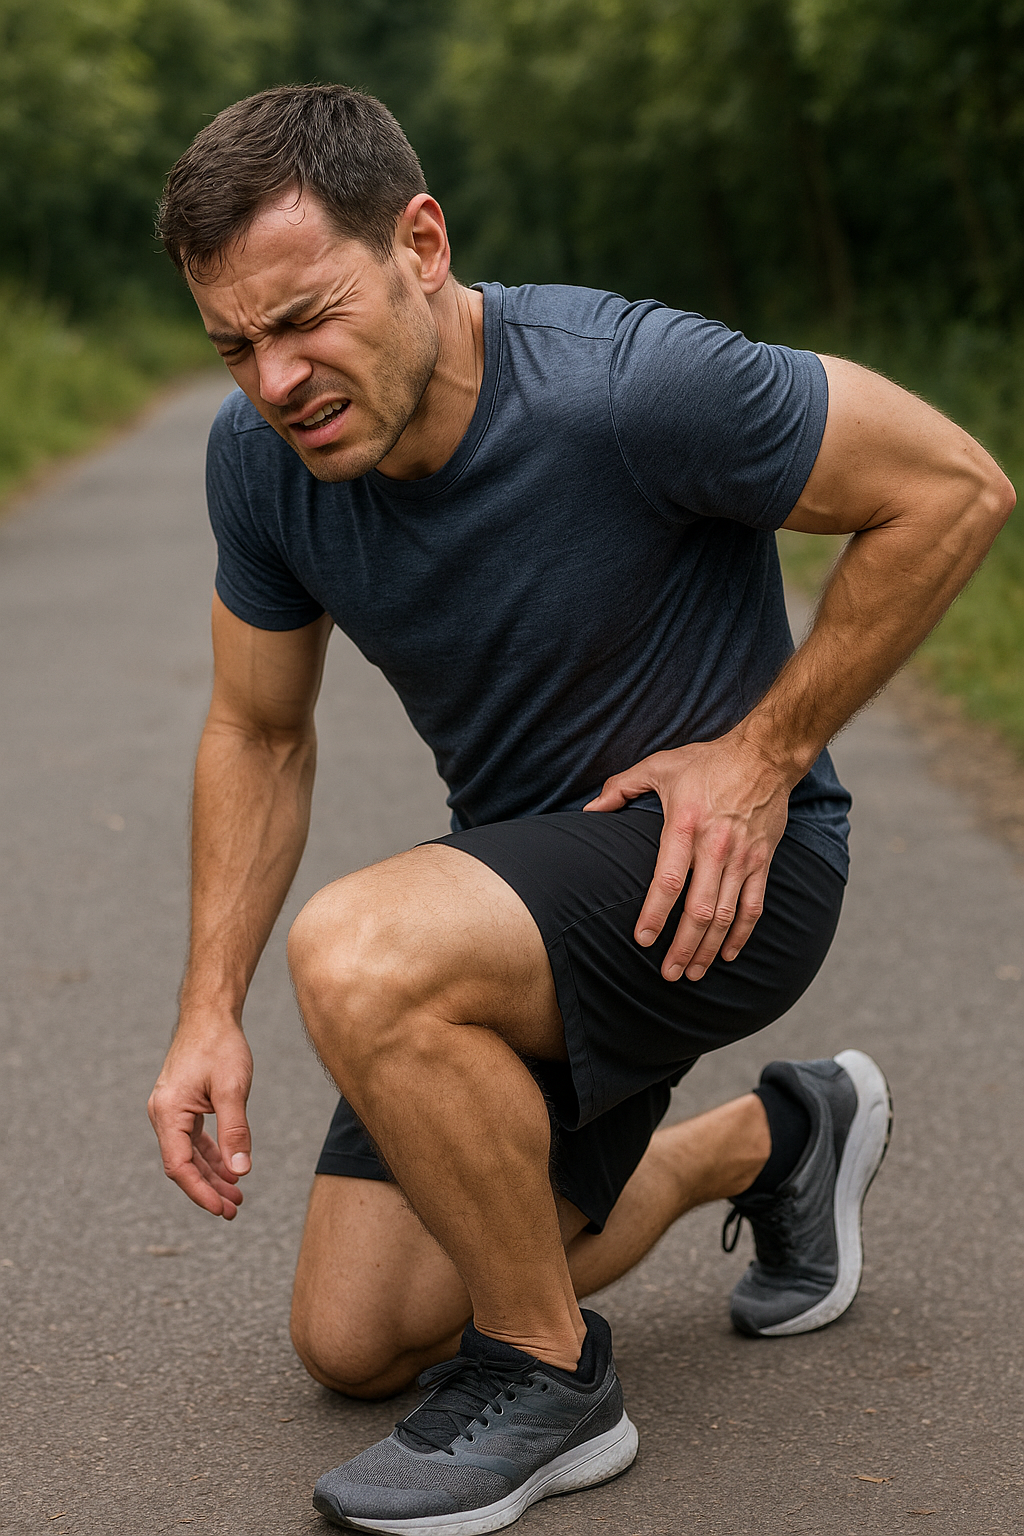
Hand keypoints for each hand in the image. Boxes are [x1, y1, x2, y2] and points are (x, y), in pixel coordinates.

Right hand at [147, 1017, 253, 1218]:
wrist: (210, 1014)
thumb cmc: (220, 1046)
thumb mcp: (233, 1089)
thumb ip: (235, 1132)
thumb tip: (241, 1171)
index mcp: (168, 1112)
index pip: (179, 1165)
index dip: (200, 1191)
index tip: (222, 1209)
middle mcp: (163, 1114)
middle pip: (183, 1164)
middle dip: (208, 1189)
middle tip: (234, 1209)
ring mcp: (172, 1110)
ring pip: (190, 1154)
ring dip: (212, 1175)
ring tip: (236, 1195)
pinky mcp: (183, 1105)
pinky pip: (194, 1139)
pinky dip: (212, 1155)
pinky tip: (230, 1169)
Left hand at [583, 733, 791, 980]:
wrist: (766, 755)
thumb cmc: (708, 761)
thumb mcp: (660, 765)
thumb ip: (620, 787)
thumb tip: (590, 811)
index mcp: (686, 825)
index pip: (668, 880)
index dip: (654, 914)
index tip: (641, 939)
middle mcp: (716, 847)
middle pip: (699, 909)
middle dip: (683, 947)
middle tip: (669, 974)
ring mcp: (742, 857)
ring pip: (725, 915)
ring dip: (709, 948)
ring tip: (693, 973)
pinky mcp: (762, 861)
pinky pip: (753, 906)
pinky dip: (742, 934)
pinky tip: (728, 954)